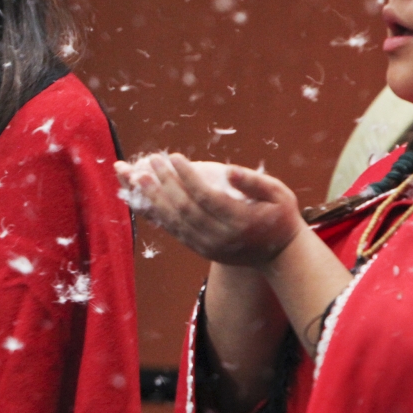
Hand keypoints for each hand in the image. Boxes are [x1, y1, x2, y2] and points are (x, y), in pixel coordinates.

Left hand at [120, 153, 304, 267]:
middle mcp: (220, 237)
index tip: (174, 157)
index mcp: (240, 222)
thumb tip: (229, 171)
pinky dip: (153, 212)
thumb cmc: (280, 216)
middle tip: (148, 162)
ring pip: (172, 221)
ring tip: (133, 176)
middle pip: (184, 210)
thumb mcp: (279, 195)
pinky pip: (171, 229)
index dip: (187, 177)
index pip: (206, 198)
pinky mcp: (198, 248)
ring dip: (151, 197)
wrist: (278, 255)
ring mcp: (206, 246)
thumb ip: (255, 182)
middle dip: (163, 185)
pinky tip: (138, 195)